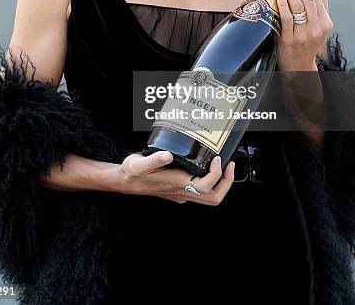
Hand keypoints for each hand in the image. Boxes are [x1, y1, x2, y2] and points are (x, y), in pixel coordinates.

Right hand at [115, 151, 234, 205]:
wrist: (125, 182)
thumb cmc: (132, 172)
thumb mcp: (139, 163)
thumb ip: (153, 159)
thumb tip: (168, 155)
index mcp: (176, 184)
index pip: (205, 186)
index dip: (216, 174)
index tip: (217, 158)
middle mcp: (182, 192)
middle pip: (213, 198)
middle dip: (226, 182)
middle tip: (229, 164)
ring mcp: (182, 193)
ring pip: (209, 198)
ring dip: (221, 183)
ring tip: (223, 165)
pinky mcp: (180, 191)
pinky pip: (202, 192)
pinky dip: (212, 181)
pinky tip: (208, 166)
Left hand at [276, 0, 332, 70]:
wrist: (299, 68)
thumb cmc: (304, 45)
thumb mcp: (313, 28)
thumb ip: (310, 12)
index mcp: (324, 23)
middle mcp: (316, 28)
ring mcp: (303, 34)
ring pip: (298, 5)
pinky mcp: (290, 40)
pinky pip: (287, 18)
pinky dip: (283, 3)